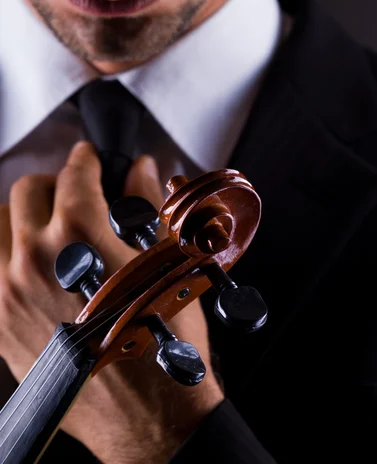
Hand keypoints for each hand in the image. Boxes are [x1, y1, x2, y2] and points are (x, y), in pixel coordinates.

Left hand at [0, 141, 223, 463]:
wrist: (147, 411)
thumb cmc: (162, 337)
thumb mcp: (168, 260)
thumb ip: (148, 204)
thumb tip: (142, 171)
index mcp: (78, 234)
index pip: (73, 173)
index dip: (86, 158)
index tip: (90, 158)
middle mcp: (34, 257)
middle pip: (27, 191)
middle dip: (55, 182)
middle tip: (76, 192)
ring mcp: (9, 292)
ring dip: (23, 216)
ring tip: (51, 226)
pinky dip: (11, 254)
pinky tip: (37, 263)